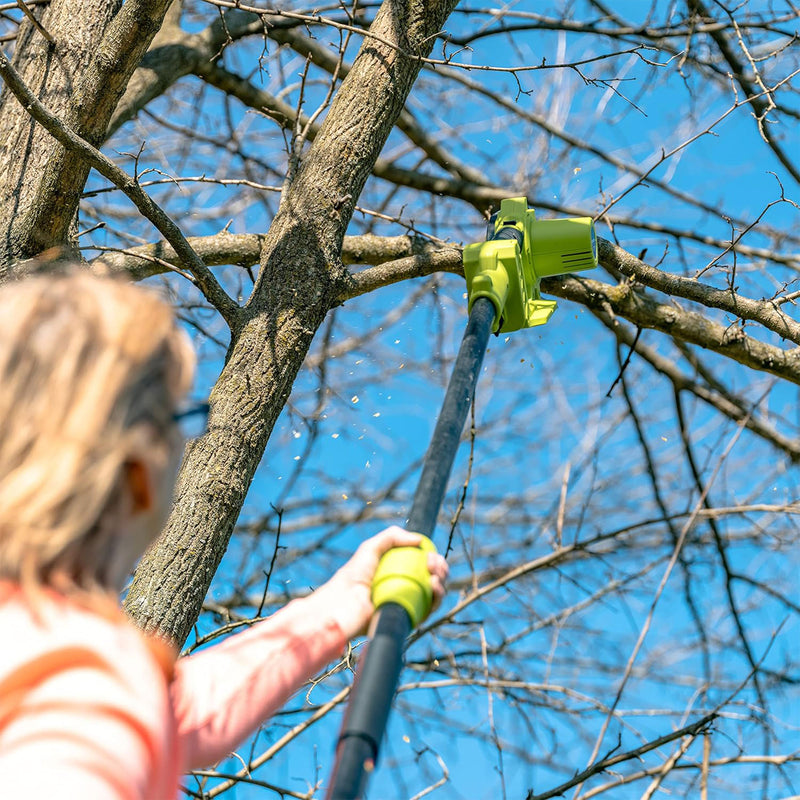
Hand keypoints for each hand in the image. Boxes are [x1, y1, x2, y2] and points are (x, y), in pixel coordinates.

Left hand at [317, 525, 448, 639]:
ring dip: (442, 581)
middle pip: (433, 578)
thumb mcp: (371, 548)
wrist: (344, 605)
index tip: (431, 554)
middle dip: (441, 568)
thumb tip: (420, 540)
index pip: (424, 565)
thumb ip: (392, 536)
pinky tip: (434, 586)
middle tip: (433, 564)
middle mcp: (406, 589)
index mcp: (399, 572)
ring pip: (435, 594)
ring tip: (434, 576)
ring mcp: (409, 605)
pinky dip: (437, 598)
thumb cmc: (353, 576)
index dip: (433, 559)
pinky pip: (430, 610)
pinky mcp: (409, 620)